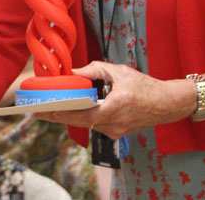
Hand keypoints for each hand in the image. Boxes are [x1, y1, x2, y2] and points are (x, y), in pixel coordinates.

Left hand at [31, 62, 195, 139]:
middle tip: (37, 110)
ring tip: (50, 107)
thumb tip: (71, 71)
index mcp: (115, 106)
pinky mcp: (116, 133)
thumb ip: (93, 70)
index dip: (60, 113)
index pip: (81, 113)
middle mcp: (114, 123)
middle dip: (57, 115)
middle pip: (79, 121)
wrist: (167, 104)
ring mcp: (115, 131)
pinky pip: (94, 124)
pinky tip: (72, 108)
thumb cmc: (144, 85)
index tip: (42, 110)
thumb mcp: (117, 71)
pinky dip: (83, 116)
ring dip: (70, 115)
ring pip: (86, 123)